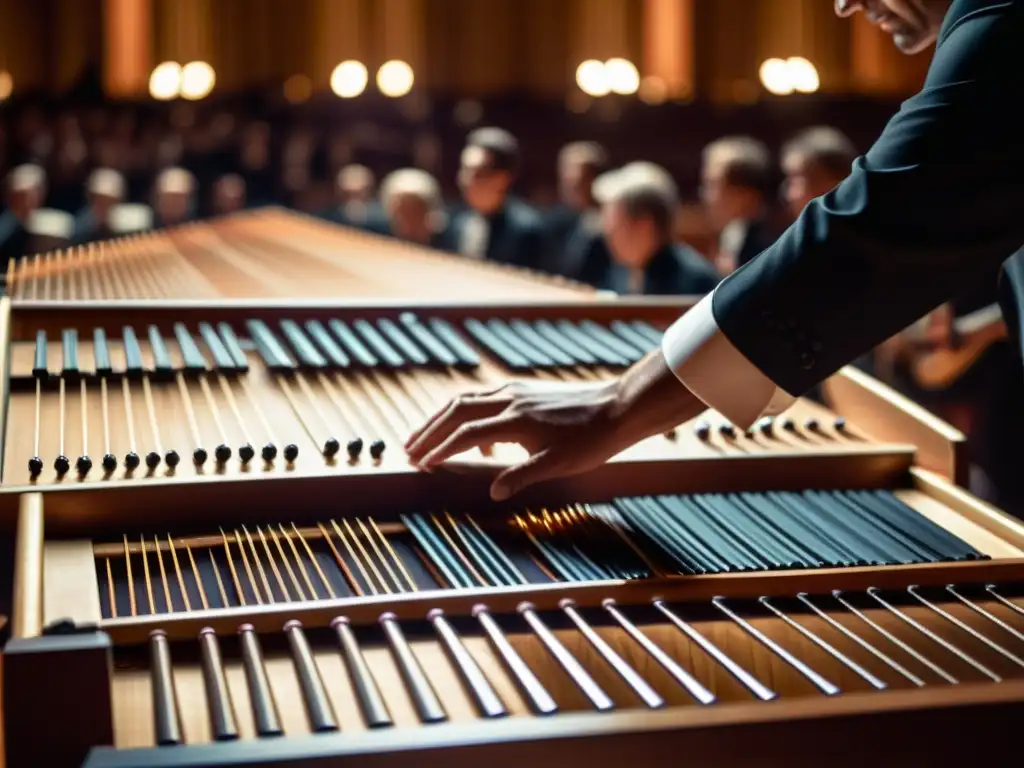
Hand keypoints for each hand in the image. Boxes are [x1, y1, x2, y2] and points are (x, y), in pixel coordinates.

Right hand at [405, 351, 706, 500]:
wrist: (618, 407)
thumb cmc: (591, 440)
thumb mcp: (558, 464)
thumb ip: (521, 476)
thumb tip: (493, 492)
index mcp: (515, 421)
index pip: (465, 435)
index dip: (440, 450)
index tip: (420, 465)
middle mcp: (510, 400)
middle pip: (455, 411)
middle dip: (429, 431)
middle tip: (407, 450)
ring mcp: (516, 391)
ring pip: (467, 400)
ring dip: (443, 419)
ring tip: (426, 438)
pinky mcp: (524, 390)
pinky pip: (485, 398)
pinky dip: (468, 414)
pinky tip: (476, 439)